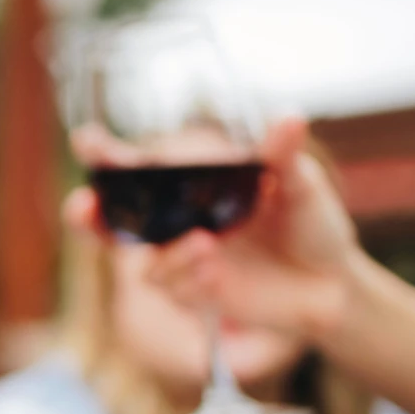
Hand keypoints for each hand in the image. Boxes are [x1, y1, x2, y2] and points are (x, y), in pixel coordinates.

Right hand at [67, 117, 363, 341]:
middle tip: (81, 206)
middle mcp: (179, 226)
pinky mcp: (198, 295)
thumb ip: (283, 156)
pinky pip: (176, 290)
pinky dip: (191, 280)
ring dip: (169, 255)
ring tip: (206, 246)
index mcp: (194, 190)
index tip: (86, 140)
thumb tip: (288, 118)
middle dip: (88, 217)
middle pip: (115, 225)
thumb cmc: (311, 227)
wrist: (333, 285)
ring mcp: (185, 262)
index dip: (106, 157)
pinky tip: (216, 273)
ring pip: (149, 265)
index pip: (139, 172)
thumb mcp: (301, 186)